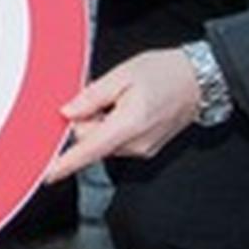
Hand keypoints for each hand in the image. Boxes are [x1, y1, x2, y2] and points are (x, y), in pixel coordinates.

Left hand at [43, 48, 202, 181]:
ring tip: (121, 99)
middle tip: (102, 96)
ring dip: (101, 124)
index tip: (48, 174)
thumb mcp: (123, 75)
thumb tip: (68, 111)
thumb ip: (92, 96)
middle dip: (86, 121)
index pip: (88, 150)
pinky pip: (117, 142)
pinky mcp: (146, 149)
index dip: (66, 164)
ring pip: (103, 142)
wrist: (200, 81)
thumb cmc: (166, 73)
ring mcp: (142, 150)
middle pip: (91, 142)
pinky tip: (128, 108)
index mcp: (129, 125)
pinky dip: (113, 127)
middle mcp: (136, 145)